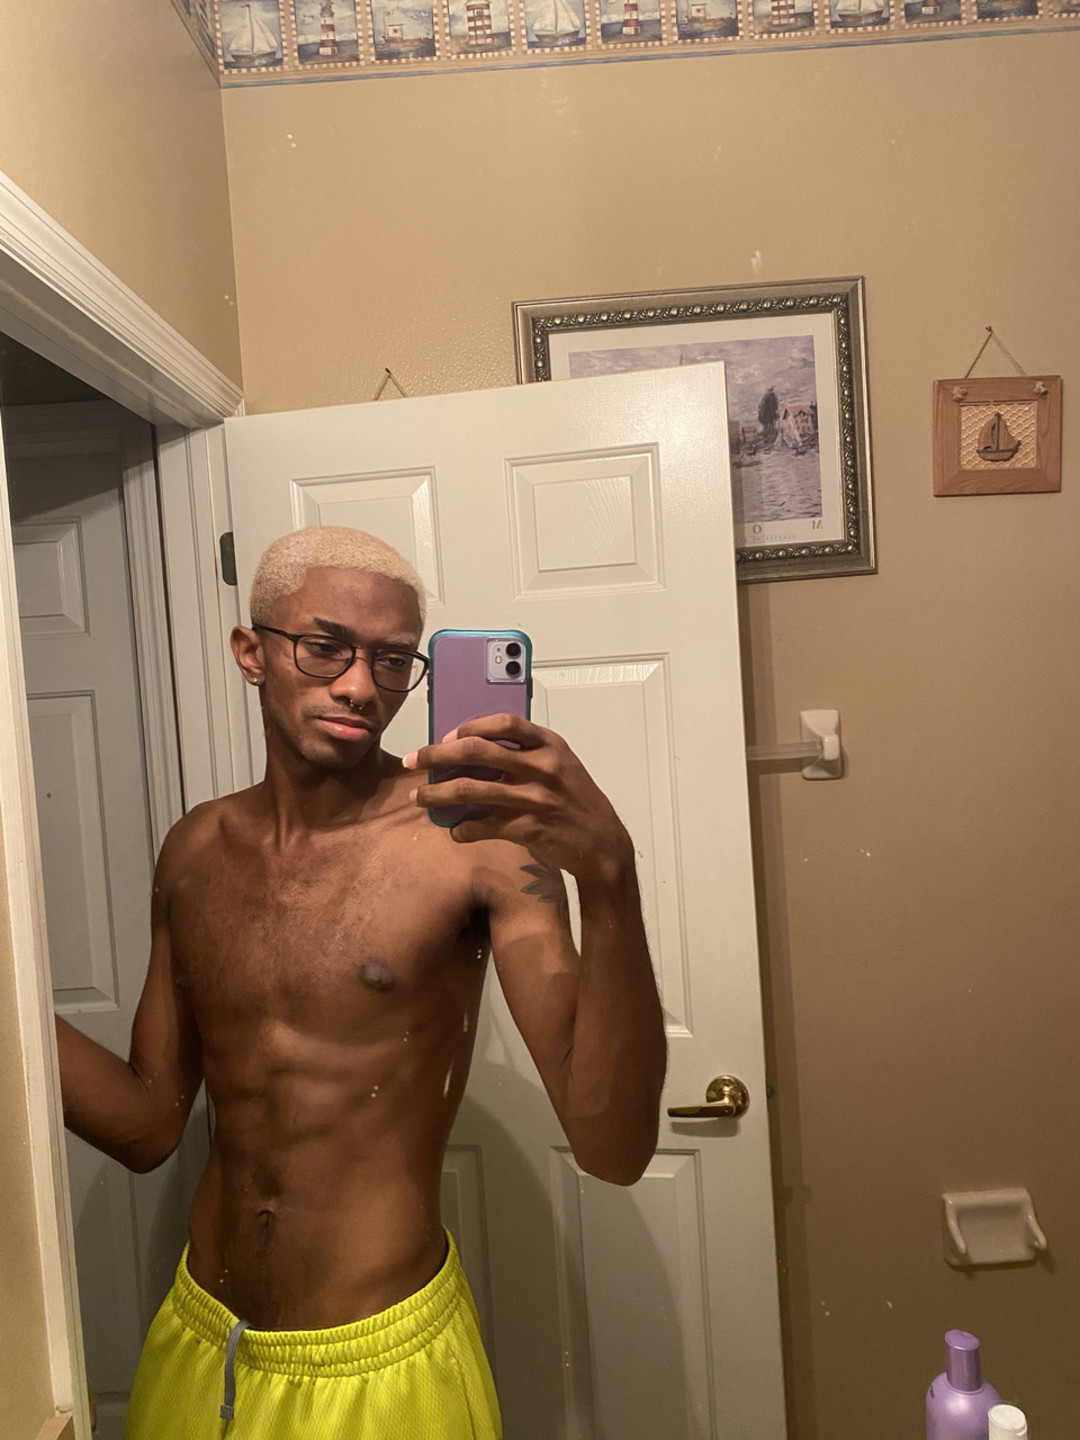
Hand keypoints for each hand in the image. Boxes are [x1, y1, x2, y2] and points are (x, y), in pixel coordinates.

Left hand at [405, 714, 633, 886]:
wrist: (603, 842)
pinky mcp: (529, 828)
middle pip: (477, 752)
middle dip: (438, 755)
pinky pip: (484, 827)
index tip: (447, 735)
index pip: (504, 723)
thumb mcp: (560, 765)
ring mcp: (535, 798)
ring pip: (472, 791)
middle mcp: (543, 767)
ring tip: (417, 797)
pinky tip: (454, 832)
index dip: (470, 726)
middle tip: (414, 760)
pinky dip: (463, 830)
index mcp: (550, 744)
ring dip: (437, 794)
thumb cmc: (576, 799)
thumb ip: (526, 753)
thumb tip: (474, 750)